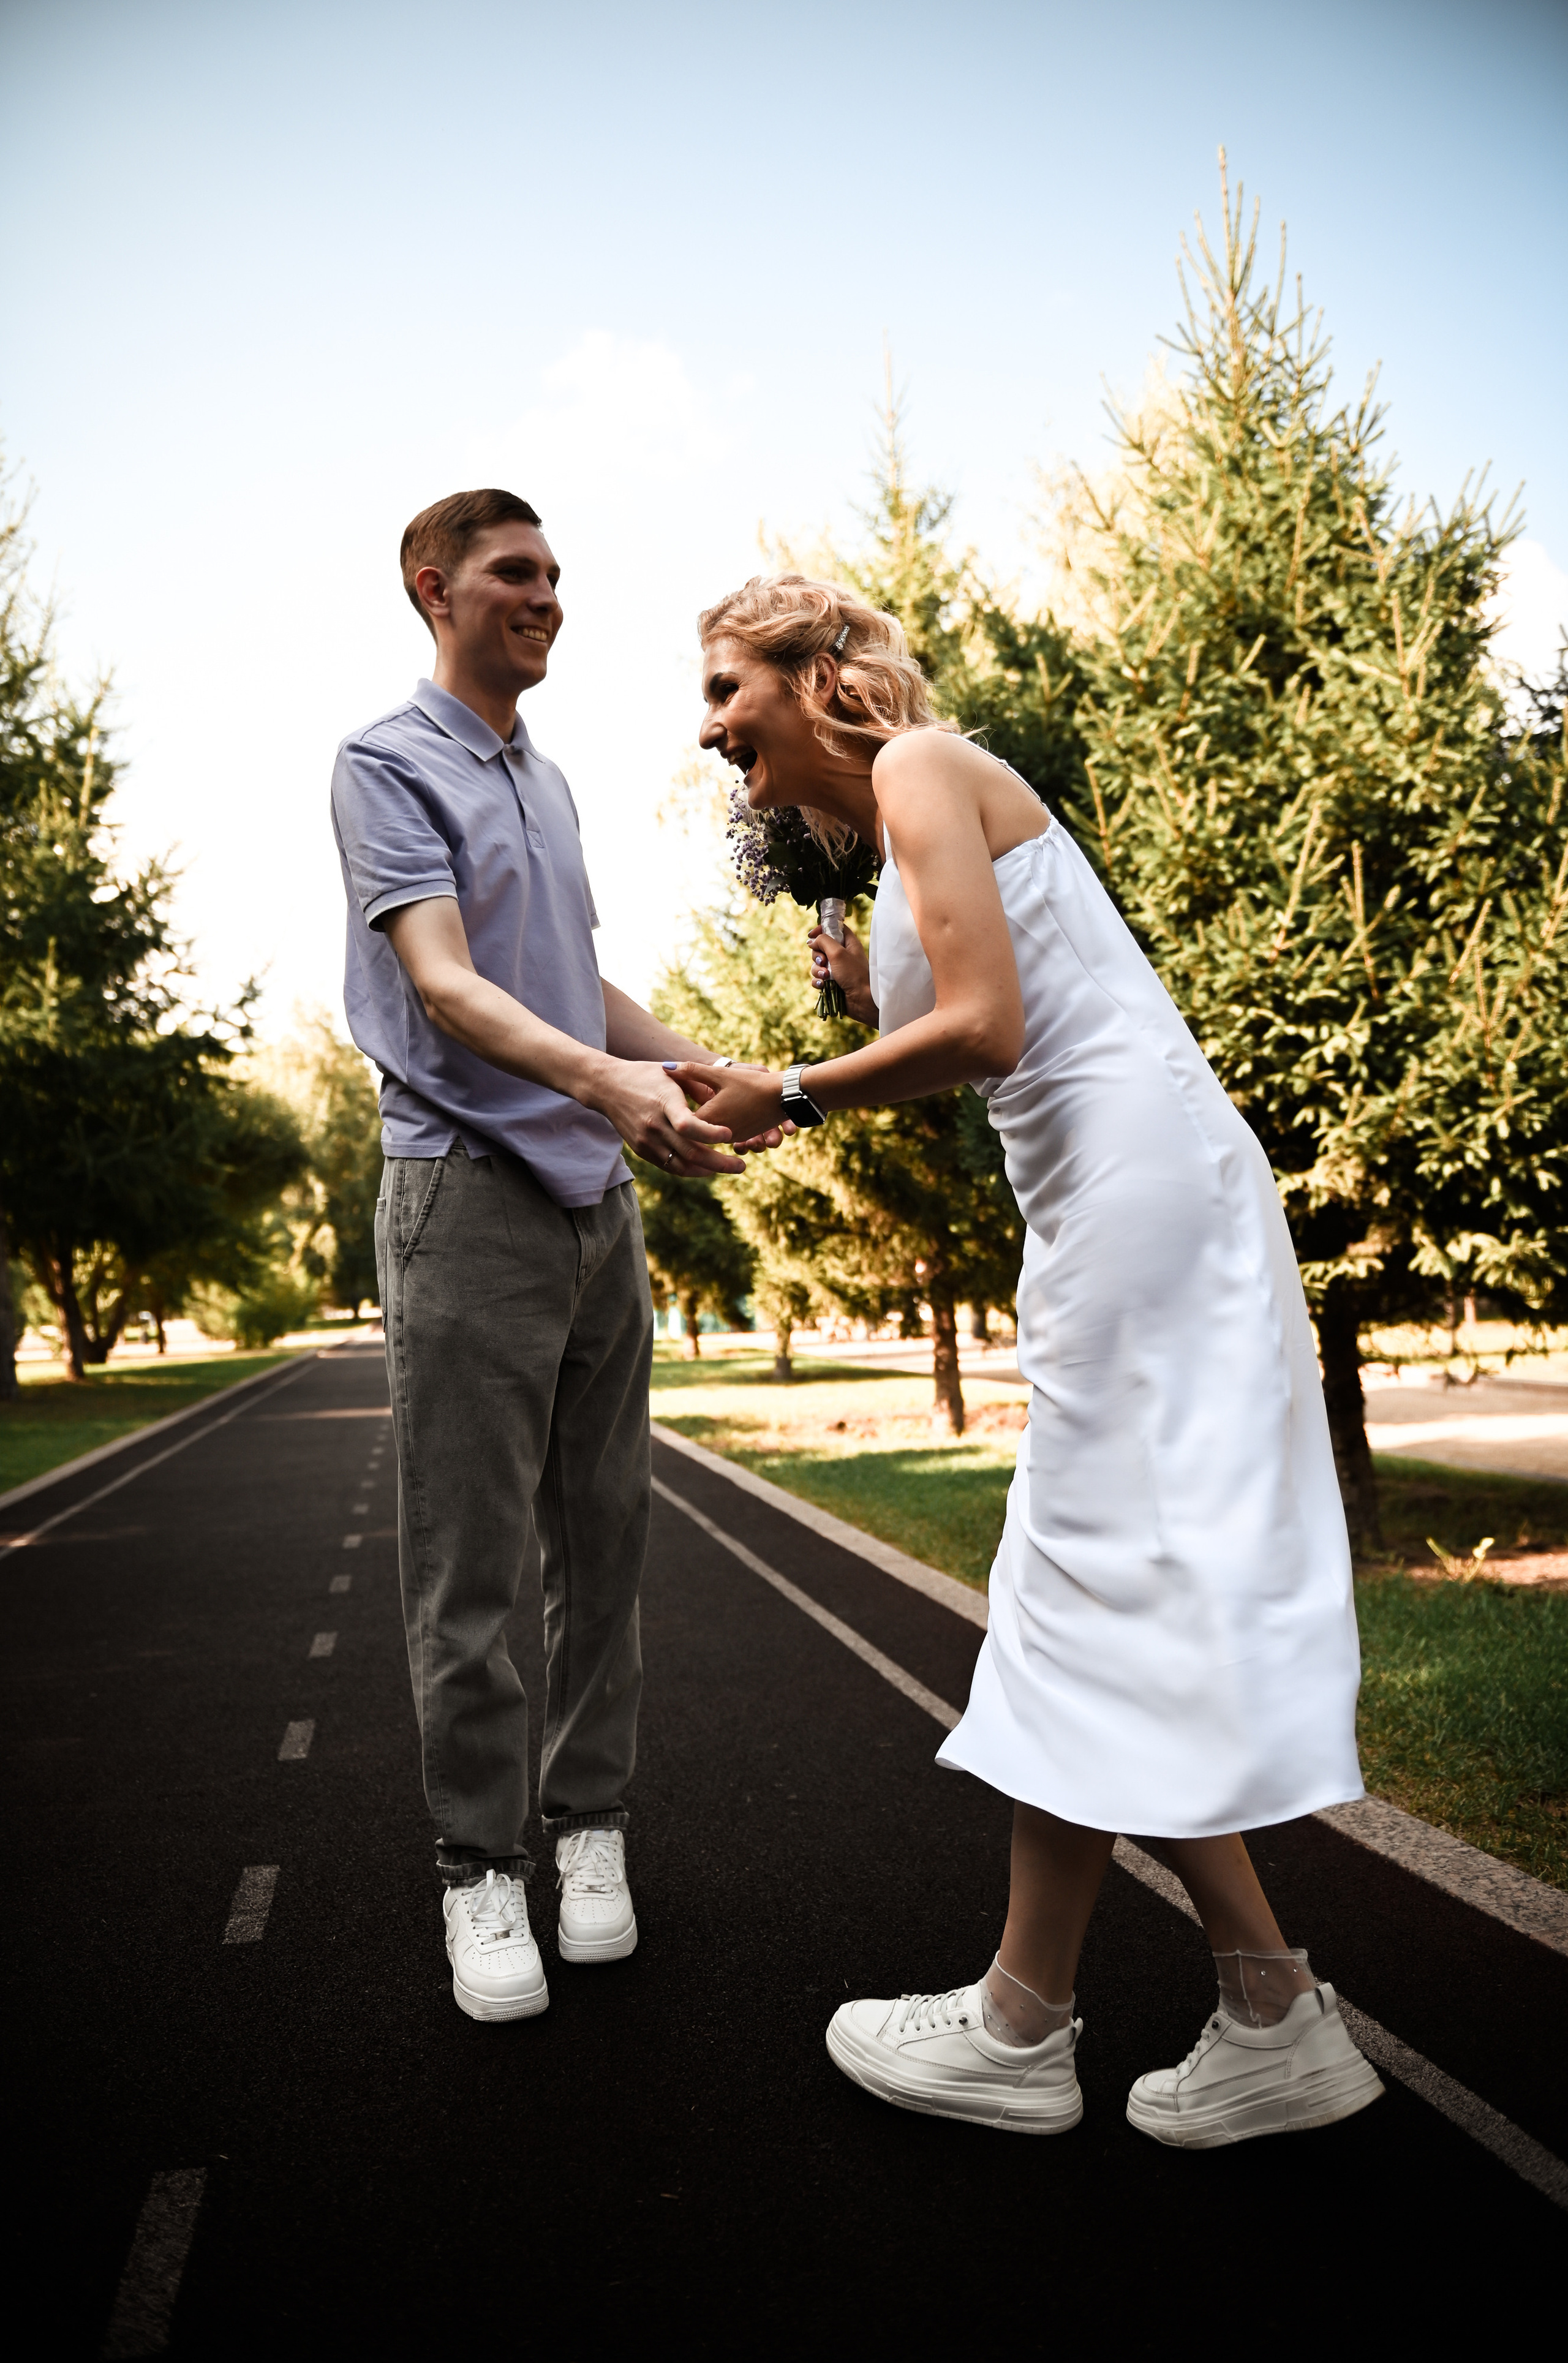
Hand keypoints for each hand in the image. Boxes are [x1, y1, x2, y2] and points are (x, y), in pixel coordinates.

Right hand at [591, 1060, 745, 1175]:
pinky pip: (670, 1166)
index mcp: (663, 1102)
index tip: (729, 1135)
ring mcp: (646, 1141)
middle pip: (690, 1151)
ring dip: (708, 1170)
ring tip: (728, 1168)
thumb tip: (723, 1098)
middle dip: (719, 1162)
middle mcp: (654, 1125)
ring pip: (682, 1165)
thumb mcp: (671, 1074)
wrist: (607, 1087)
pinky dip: (690, 1170)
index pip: (687, 1125)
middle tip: (741, 1167)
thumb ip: (698, 1085)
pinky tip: (707, 1168)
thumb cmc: (645, 1075)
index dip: (710, 1133)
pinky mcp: (642, 1150)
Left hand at [669, 1062, 787, 1147]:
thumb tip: (665, 1066)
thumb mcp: (720, 1074)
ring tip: (707, 1111)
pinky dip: (725, 1129)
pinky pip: (728, 1137)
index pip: (682, 1122)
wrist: (784, 1096)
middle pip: (696, 1133)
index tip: (670, 1104)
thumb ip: (691, 1070)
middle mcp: (719, 1134)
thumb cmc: (751, 1083)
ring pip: (713, 1136)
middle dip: (690, 1123)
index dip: (676, 1113)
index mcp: (709, 1118)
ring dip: (709, 1127)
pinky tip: (727, 1114)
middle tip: (678, 1113)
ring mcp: (733, 1138)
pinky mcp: (745, 1138)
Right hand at [807, 918, 876, 1023]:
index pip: (834, 929)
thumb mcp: (838, 953)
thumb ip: (823, 942)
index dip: (822, 929)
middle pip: (821, 947)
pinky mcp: (831, 983)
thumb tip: (811, 941)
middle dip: (817, 955)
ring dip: (818, 970)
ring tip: (826, 977)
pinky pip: (817, 978)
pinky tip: (823, 986)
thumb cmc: (854, 974)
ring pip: (817, 964)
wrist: (862, 1000)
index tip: (811, 935)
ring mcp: (836, 969)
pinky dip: (818, 981)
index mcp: (848, 943)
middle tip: (824, 962)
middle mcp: (842, 955)